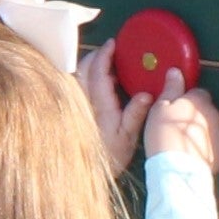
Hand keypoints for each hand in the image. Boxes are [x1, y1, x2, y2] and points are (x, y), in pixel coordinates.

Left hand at [76, 46, 151, 175]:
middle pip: (83, 68)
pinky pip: (76, 85)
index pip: (97, 71)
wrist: (83, 174)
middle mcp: (82, 101)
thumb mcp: (128, 138)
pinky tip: (98, 85)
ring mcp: (75, 104)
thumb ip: (136, 114)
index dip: (104, 54)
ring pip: (76, 76)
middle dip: (96, 56)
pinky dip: (85, 77)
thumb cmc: (109, 156)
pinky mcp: (71, 110)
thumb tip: (146, 94)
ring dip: (89, 66)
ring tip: (107, 67)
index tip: (113, 43)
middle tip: (112, 51)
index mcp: (99, 105)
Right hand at [145, 75, 218, 171]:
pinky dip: (208, 148)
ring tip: (184, 142)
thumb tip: (175, 73)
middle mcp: (214, 115)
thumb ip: (171, 88)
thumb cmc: (165, 138)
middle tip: (177, 126)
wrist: (177, 168)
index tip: (177, 106)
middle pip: (206, 110)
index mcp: (199, 100)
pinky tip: (193, 153)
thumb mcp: (160, 108)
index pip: (197, 92)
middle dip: (194, 116)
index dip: (186, 99)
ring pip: (212, 128)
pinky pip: (216, 146)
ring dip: (202, 132)